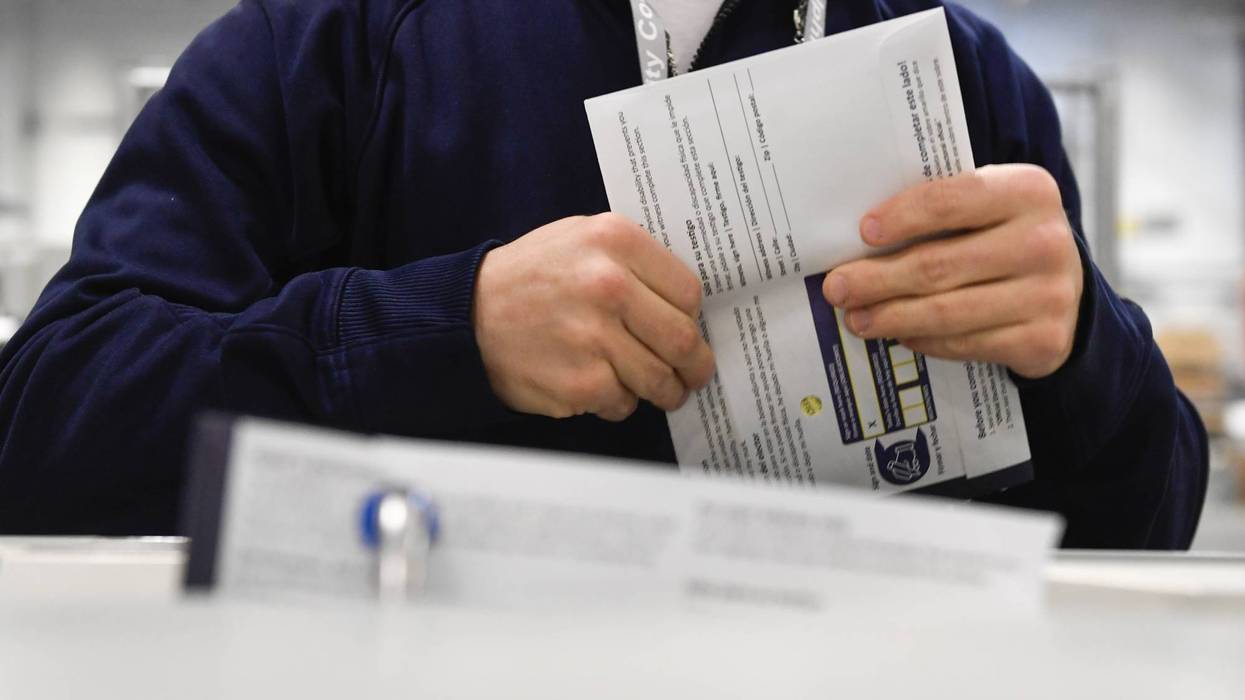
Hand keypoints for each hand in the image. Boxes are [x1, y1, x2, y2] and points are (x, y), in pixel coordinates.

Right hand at [475, 213, 715, 420]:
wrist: (465, 314)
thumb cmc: (530, 276)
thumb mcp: (580, 237)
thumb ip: (633, 258)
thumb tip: (686, 301)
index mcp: (615, 241)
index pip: (689, 292)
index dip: (691, 317)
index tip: (688, 329)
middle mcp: (608, 285)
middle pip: (682, 340)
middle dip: (694, 366)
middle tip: (694, 374)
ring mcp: (594, 337)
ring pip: (659, 379)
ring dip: (665, 391)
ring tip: (660, 390)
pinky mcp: (580, 382)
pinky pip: (623, 403)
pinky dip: (619, 402)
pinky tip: (601, 388)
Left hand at [822, 164, 1082, 378]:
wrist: (1067, 290)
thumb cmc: (1004, 238)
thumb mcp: (988, 208)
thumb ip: (940, 211)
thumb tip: (860, 239)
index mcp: (1028, 191)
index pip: (951, 201)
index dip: (903, 217)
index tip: (863, 232)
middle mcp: (1044, 241)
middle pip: (939, 264)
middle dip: (877, 279)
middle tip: (836, 288)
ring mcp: (1048, 295)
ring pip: (946, 311)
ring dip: (891, 317)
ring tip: (856, 318)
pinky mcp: (1043, 340)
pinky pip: (965, 343)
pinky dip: (924, 340)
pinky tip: (899, 334)